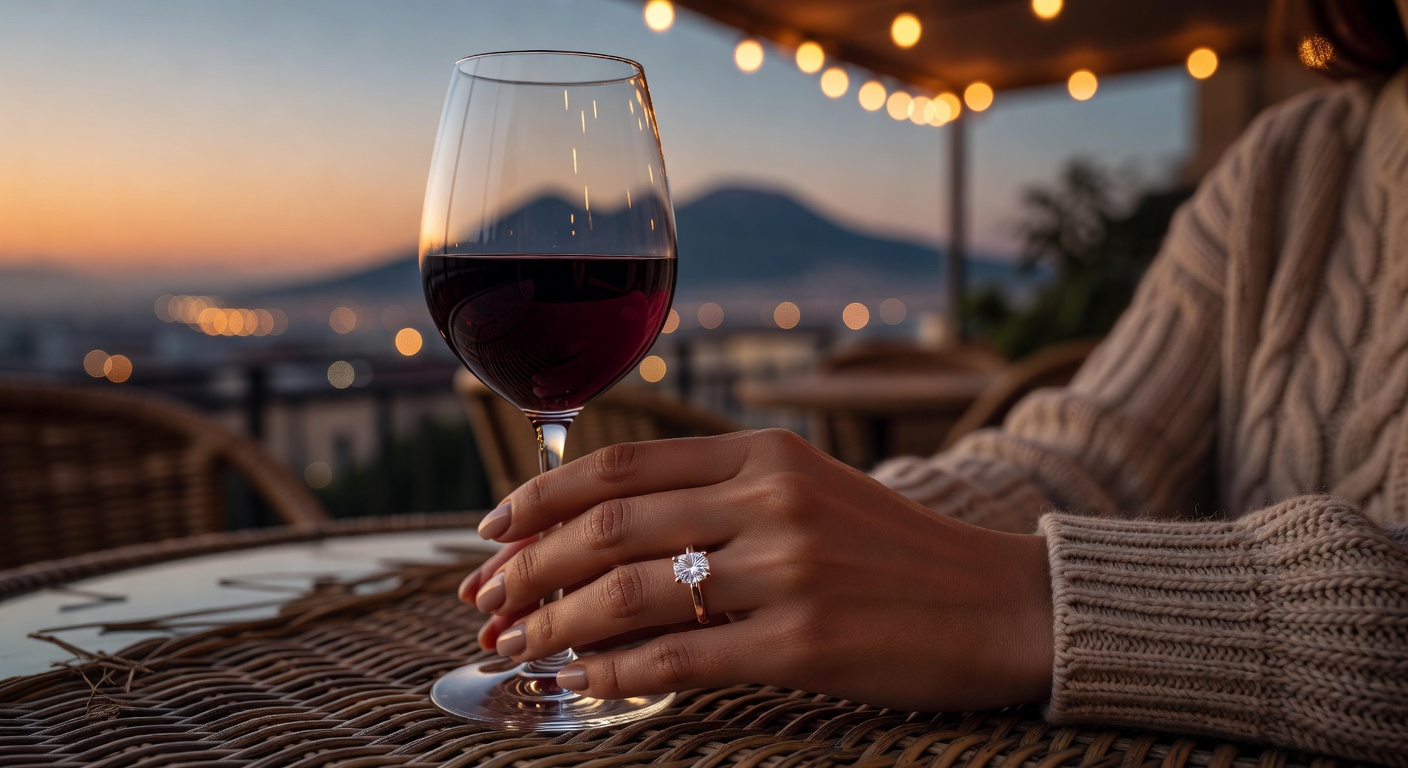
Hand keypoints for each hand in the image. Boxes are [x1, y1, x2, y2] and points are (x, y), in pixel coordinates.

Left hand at [463, 429, 1052, 711]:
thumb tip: (605, 534)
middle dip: (526, 565)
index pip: (622, 463)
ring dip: (551, 622)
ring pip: (627, 592)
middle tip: (480, 598)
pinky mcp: (804, 643)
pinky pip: (678, 658)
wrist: (1003, 604)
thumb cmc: (897, 551)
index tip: (491, 529)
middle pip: (608, 526)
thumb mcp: (810, 489)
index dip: (541, 495)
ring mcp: (787, 569)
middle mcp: (770, 498)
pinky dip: (612, 673)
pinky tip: (577, 682)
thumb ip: (719, 494)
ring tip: (510, 643)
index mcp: (765, 451)